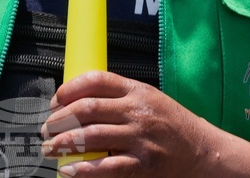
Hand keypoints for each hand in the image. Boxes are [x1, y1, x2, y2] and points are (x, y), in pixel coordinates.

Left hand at [40, 70, 204, 176]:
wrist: (203, 151)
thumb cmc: (172, 124)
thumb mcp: (149, 98)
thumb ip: (118, 96)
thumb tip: (78, 100)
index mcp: (136, 91)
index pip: (96, 80)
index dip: (68, 89)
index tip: (55, 101)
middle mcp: (137, 111)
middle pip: (87, 109)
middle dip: (59, 119)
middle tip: (46, 129)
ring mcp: (140, 138)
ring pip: (92, 136)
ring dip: (64, 143)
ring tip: (50, 148)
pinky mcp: (143, 165)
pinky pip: (107, 167)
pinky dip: (84, 169)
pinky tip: (69, 169)